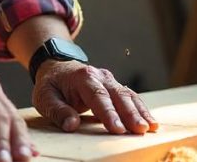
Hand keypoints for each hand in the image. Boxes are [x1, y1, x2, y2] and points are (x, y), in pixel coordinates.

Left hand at [32, 61, 158, 134]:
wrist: (57, 67)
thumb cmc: (51, 85)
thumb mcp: (45, 97)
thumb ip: (58, 110)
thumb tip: (71, 125)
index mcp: (82, 77)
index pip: (97, 96)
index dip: (108, 113)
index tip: (117, 129)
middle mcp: (100, 76)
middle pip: (118, 95)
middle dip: (130, 113)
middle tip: (140, 130)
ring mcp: (110, 81)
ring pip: (128, 95)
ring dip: (140, 112)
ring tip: (150, 128)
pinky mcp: (116, 87)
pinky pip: (131, 98)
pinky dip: (142, 109)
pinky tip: (152, 122)